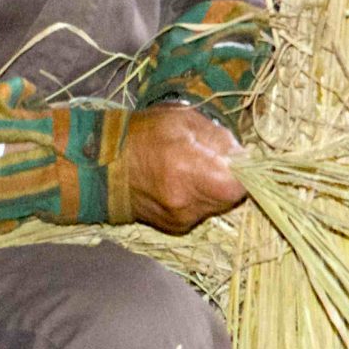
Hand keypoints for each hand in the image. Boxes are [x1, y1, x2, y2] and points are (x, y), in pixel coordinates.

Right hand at [123, 105, 246, 234]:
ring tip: (193, 170)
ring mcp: (180, 219)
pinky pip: (202, 213)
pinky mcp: (175, 228)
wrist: (101, 164)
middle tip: (214, 161)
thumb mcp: (184, 121)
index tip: (240, 161)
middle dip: (231, 179)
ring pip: (218, 206)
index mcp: (190, 170)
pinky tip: (182, 183)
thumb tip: (244, 155)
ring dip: (215, 189)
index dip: (247, 172)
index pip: (241, 184)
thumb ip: (220, 138)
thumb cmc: (144, 134)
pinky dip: (200, 199)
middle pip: (232, 197)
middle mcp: (186, 202)